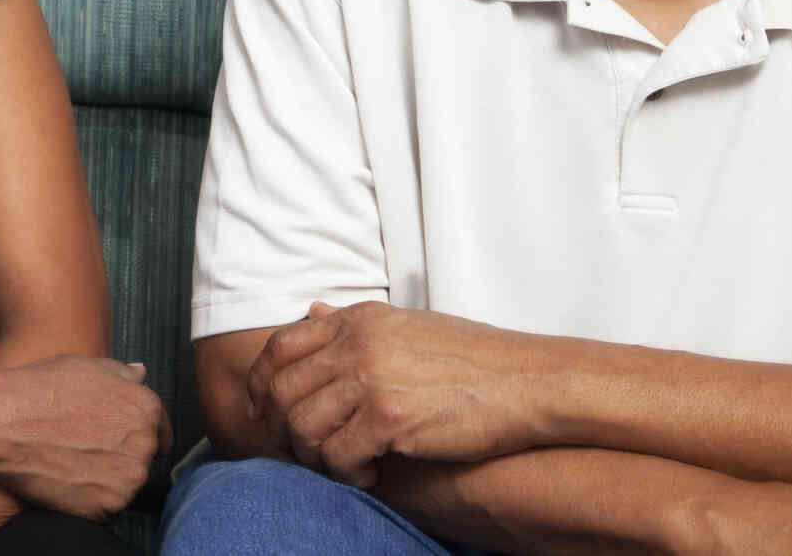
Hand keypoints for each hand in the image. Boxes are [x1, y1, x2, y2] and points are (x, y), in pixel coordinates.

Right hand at [0, 355, 170, 519]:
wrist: (5, 426)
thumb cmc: (41, 390)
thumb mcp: (85, 366)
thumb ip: (121, 374)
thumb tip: (140, 372)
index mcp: (145, 407)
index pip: (160, 427)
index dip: (138, 430)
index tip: (120, 436)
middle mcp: (144, 444)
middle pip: (143, 457)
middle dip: (123, 454)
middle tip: (88, 447)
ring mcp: (128, 479)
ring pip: (126, 484)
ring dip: (109, 479)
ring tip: (74, 463)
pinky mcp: (108, 507)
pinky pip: (107, 508)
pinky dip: (92, 500)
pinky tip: (67, 480)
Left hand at [247, 301, 552, 486]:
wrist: (530, 382)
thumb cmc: (475, 359)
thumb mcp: (407, 325)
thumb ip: (355, 323)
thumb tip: (311, 313)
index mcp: (358, 320)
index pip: (280, 347)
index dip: (262, 383)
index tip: (263, 411)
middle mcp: (356, 344)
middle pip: (282, 390)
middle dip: (280, 429)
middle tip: (297, 452)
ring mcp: (371, 380)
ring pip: (303, 427)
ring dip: (312, 457)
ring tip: (337, 468)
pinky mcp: (390, 419)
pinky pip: (338, 456)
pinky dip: (344, 474)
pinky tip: (366, 477)